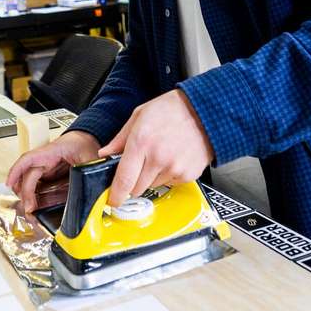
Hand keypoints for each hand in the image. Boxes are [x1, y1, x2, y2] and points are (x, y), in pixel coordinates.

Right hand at [6, 130, 99, 213]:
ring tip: (30, 207)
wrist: (86, 139)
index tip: (9, 183)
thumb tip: (88, 188)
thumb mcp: (90, 158)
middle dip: (24, 192)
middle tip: (29, 207)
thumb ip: (88, 171)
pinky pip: (36, 183)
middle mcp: (45, 159)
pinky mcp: (48, 173)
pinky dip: (32, 193)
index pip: (28, 159)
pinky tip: (34, 203)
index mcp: (52, 151)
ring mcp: (45, 166)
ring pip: (28, 180)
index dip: (16, 171)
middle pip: (26, 175)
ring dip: (25, 193)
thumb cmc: (84, 144)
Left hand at [98, 89, 214, 207]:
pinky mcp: (187, 175)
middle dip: (132, 181)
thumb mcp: (139, 116)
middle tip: (139, 165)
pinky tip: (172, 157)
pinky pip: (169, 184)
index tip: (112, 200)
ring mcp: (174, 168)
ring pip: (152, 186)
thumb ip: (120, 139)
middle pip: (136, 189)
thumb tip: (105, 153)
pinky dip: (167, 175)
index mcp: (142, 142)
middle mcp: (158, 158)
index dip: (115, 195)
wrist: (205, 111)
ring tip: (160, 155)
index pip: (123, 180)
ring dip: (151, 177)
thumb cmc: (173, 110)